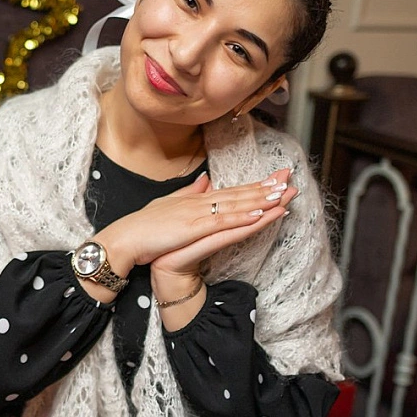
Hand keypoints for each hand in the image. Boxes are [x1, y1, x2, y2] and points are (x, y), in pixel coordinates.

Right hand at [98, 170, 291, 273]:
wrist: (126, 239)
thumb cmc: (145, 227)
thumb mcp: (169, 205)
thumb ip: (188, 192)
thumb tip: (205, 180)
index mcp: (196, 199)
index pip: (233, 190)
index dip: (256, 184)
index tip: (277, 177)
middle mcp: (200, 202)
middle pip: (239, 194)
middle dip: (266, 187)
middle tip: (290, 177)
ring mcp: (197, 215)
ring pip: (236, 206)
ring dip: (261, 200)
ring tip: (284, 194)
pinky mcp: (193, 229)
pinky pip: (223, 223)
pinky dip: (242, 218)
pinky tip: (259, 214)